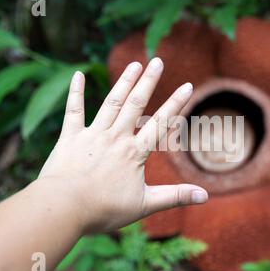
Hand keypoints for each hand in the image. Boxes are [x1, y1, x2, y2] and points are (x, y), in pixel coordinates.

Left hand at [38, 58, 207, 232]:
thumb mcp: (145, 205)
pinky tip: (77, 74)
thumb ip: (175, 196)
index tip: (188, 85)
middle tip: (157, 60)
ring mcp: (92, 135)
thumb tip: (205, 196)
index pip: (161, 123)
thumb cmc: (104, 209)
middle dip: (148, 81)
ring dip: (123, 82)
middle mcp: (115, 138)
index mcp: (134, 153)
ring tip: (134, 64)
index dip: (176, 103)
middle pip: (136, 104)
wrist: (64, 208)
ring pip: (112, 103)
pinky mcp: (70, 137)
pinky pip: (74, 110)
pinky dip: (76, 92)